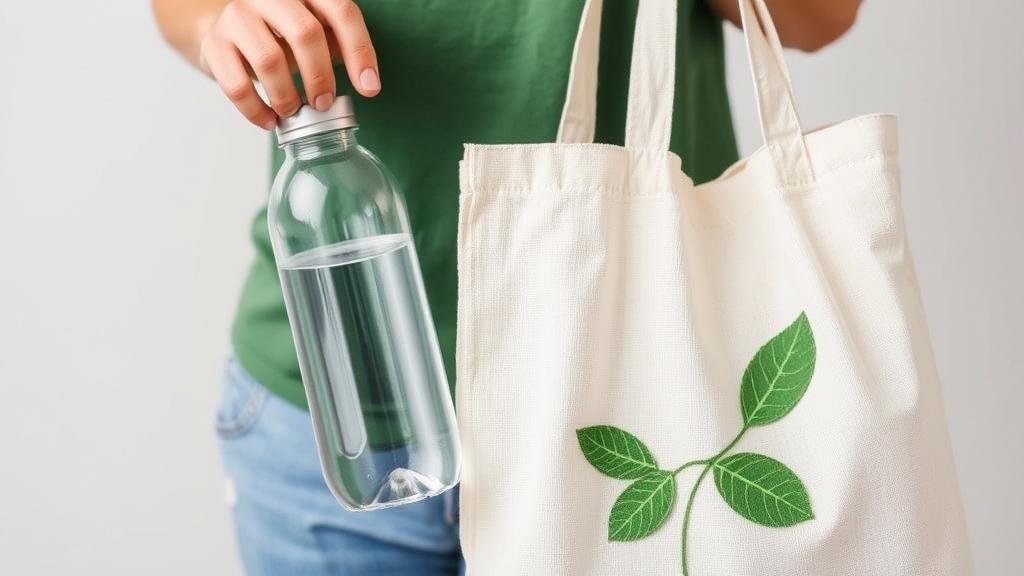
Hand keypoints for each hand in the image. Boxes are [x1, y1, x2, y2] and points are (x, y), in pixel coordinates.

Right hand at [198, 0, 379, 129]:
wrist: (226, 30)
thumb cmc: (281, 34)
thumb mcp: (314, 30)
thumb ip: (336, 45)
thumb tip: (366, 83)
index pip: (341, 12)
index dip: (360, 52)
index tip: (369, 89)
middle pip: (305, 33)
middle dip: (320, 76)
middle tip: (323, 102)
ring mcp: (238, 16)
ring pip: (269, 60)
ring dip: (287, 96)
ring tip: (293, 112)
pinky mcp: (214, 44)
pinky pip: (237, 84)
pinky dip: (256, 110)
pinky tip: (269, 120)